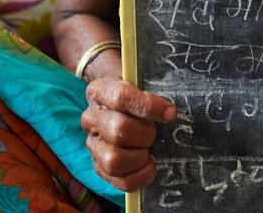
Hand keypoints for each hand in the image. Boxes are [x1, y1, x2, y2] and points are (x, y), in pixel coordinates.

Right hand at [82, 76, 176, 191]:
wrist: (121, 105)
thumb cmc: (137, 92)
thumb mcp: (142, 81)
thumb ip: (153, 87)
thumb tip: (170, 109)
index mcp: (100, 91)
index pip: (120, 97)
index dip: (148, 106)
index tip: (170, 113)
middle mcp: (91, 119)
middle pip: (118, 130)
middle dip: (145, 133)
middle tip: (155, 132)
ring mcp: (93, 145)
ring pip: (113, 160)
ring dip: (140, 156)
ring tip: (149, 149)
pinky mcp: (99, 167)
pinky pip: (119, 181)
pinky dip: (140, 176)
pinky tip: (149, 164)